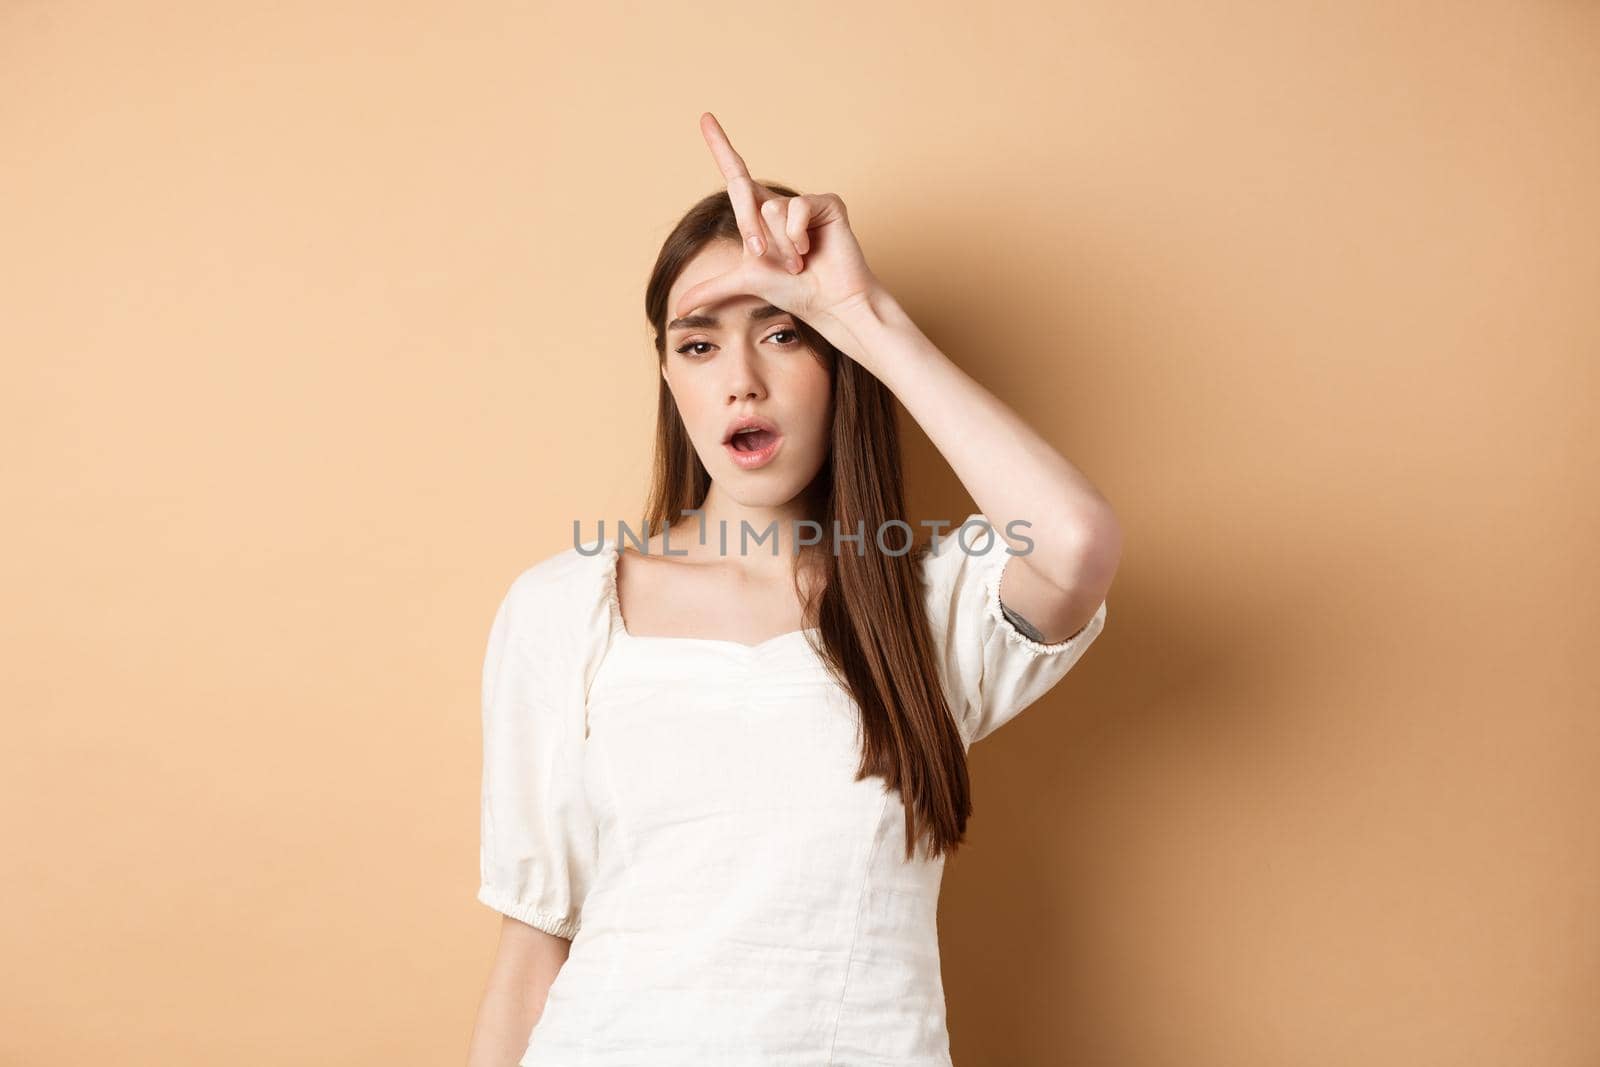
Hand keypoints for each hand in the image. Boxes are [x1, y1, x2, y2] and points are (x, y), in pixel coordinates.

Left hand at [672, 113, 880, 329]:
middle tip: (775, 262)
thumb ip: (711, 289)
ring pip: (770, 210)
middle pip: (745, 196)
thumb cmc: (793, 292)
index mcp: (759, 215)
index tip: (704, 116)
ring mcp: (804, 202)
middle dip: (754, 235)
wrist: (828, 303)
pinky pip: (797, 208)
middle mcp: (779, 203)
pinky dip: (798, 234)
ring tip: (799, 261)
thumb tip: (677, 310)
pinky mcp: (827, 203)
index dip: (720, 145)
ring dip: (781, 244)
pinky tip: (810, 249)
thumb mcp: (744, 284)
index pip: (735, 174)